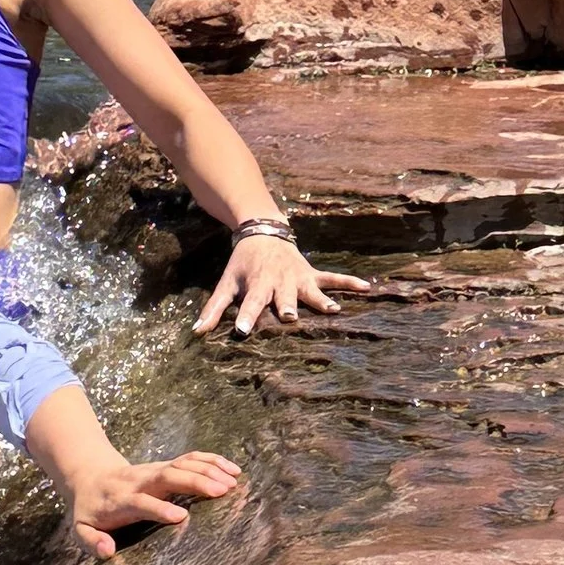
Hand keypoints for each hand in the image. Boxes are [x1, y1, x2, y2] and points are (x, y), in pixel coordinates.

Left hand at [61, 447, 243, 560]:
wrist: (90, 477)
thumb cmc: (90, 511)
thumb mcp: (81, 530)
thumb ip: (92, 542)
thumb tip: (108, 550)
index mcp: (121, 499)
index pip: (141, 502)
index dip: (159, 508)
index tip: (181, 517)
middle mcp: (140, 481)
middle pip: (168, 476)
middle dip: (194, 482)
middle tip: (221, 491)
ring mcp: (154, 470)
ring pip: (182, 464)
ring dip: (208, 470)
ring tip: (233, 481)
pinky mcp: (165, 466)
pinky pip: (190, 458)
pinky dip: (211, 460)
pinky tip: (232, 469)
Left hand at [196, 234, 373, 335]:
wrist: (263, 231)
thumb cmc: (243, 264)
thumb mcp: (227, 283)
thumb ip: (214, 309)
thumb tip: (197, 332)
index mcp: (257, 285)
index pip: (250, 303)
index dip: (245, 316)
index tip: (242, 330)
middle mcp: (279, 282)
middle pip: (283, 297)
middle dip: (287, 307)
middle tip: (290, 317)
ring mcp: (298, 278)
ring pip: (311, 291)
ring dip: (321, 300)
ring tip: (334, 311)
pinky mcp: (311, 273)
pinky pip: (333, 278)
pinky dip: (349, 282)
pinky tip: (366, 287)